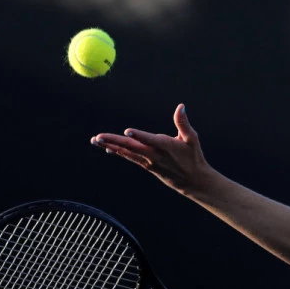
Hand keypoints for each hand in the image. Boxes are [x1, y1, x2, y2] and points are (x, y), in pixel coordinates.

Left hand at [91, 104, 210, 193]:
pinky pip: (130, 158)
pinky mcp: (147, 166)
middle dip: (113, 142)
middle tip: (98, 137)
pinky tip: (107, 149)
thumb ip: (183, 123)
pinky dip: (118, 152)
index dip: (139, 135)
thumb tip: (181, 106)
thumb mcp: (192, 139)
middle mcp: (154, 155)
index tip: (127, 131)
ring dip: (110, 146)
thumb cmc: (193, 157)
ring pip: (127, 153)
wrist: (193, 181)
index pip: (150, 140)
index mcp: (166, 146)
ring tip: (95, 140)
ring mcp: (149, 162)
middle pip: (131, 147)